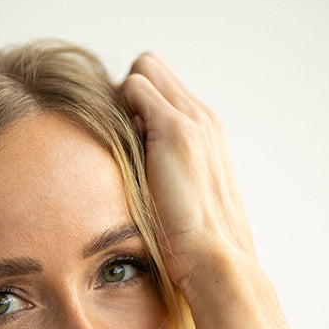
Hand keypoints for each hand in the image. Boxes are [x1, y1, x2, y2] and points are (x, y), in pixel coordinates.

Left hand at [120, 54, 256, 303]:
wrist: (213, 260)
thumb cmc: (189, 242)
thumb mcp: (177, 197)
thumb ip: (161, 169)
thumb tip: (131, 156)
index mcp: (207, 132)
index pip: (163, 88)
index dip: (137, 104)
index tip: (126, 140)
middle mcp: (203, 118)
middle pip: (152, 68)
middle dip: (127, 93)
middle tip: (116, 135)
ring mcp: (192, 120)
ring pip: (144, 69)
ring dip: (122, 100)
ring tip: (119, 144)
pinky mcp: (176, 130)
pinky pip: (135, 86)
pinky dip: (119, 108)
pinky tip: (120, 148)